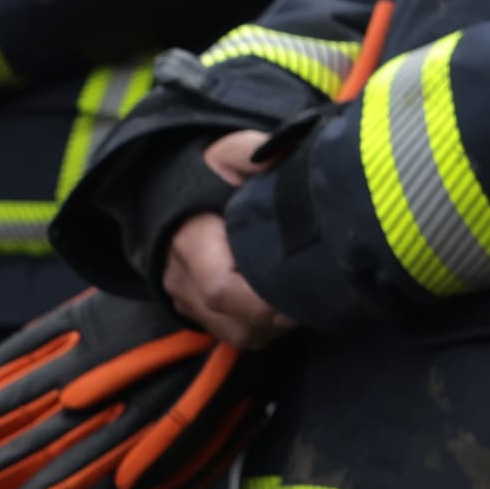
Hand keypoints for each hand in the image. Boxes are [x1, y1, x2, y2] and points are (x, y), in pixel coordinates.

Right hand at [167, 135, 290, 349]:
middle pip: (235, 322)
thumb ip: (253, 153)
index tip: (304, 290)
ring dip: (275, 328)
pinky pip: (235, 335)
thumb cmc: (206, 174)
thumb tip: (290, 152)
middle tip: (322, 297)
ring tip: (309, 302)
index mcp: (192, 243)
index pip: (222, 288)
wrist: (167, 191)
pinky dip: (264, 329)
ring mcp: (188, 301)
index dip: (264, 300)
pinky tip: (289, 307)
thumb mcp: (228, 153)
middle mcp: (183, 281)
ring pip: (238, 335)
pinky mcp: (199, 311)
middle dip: (280, 317)